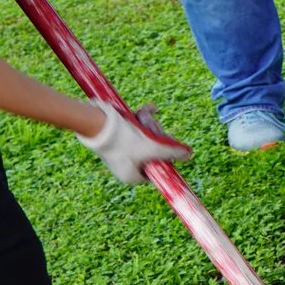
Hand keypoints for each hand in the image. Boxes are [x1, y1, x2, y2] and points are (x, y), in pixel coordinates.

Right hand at [76, 98, 190, 185]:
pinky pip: (136, 129)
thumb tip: (188, 155)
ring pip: (145, 137)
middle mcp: (125, 165)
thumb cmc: (124, 140)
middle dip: (156, 136)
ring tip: (144, 115)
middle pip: (152, 152)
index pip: (156, 172)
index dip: (166, 160)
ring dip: (149, 124)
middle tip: (155, 128)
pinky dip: (142, 118)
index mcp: (131, 176)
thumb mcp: (153, 147)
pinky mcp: (117, 137)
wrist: (96, 122)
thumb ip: (172, 151)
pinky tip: (148, 109)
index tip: (171, 148)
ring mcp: (121, 151)